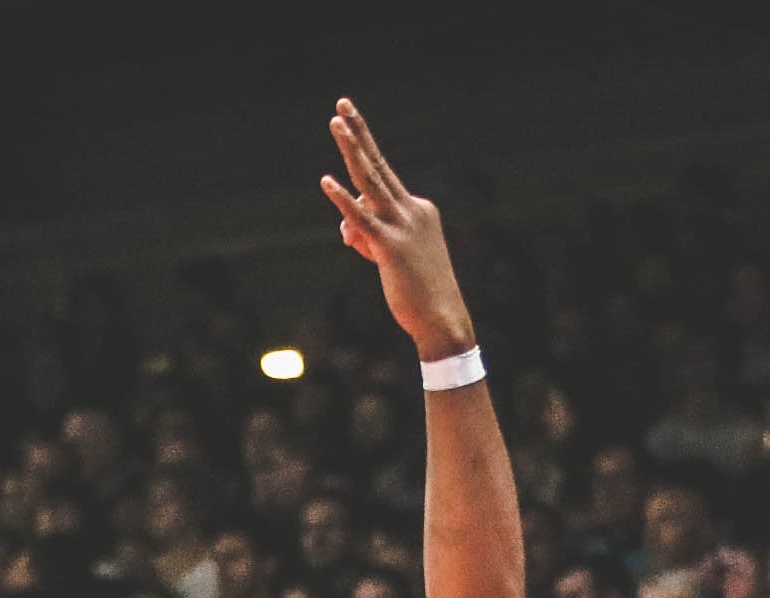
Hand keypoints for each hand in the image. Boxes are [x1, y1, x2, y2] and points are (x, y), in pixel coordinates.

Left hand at [318, 100, 475, 362]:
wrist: (442, 320)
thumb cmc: (418, 291)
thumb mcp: (390, 258)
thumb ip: (367, 236)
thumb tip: (344, 227)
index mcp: (418, 208)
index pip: (380, 186)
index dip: (356, 181)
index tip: (349, 129)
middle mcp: (413, 209)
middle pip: (378, 165)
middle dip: (358, 133)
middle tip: (343, 105)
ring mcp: (403, 226)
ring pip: (371, 181)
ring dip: (352, 150)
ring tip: (336, 122)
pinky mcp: (391, 248)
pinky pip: (362, 219)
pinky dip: (343, 201)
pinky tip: (327, 182)